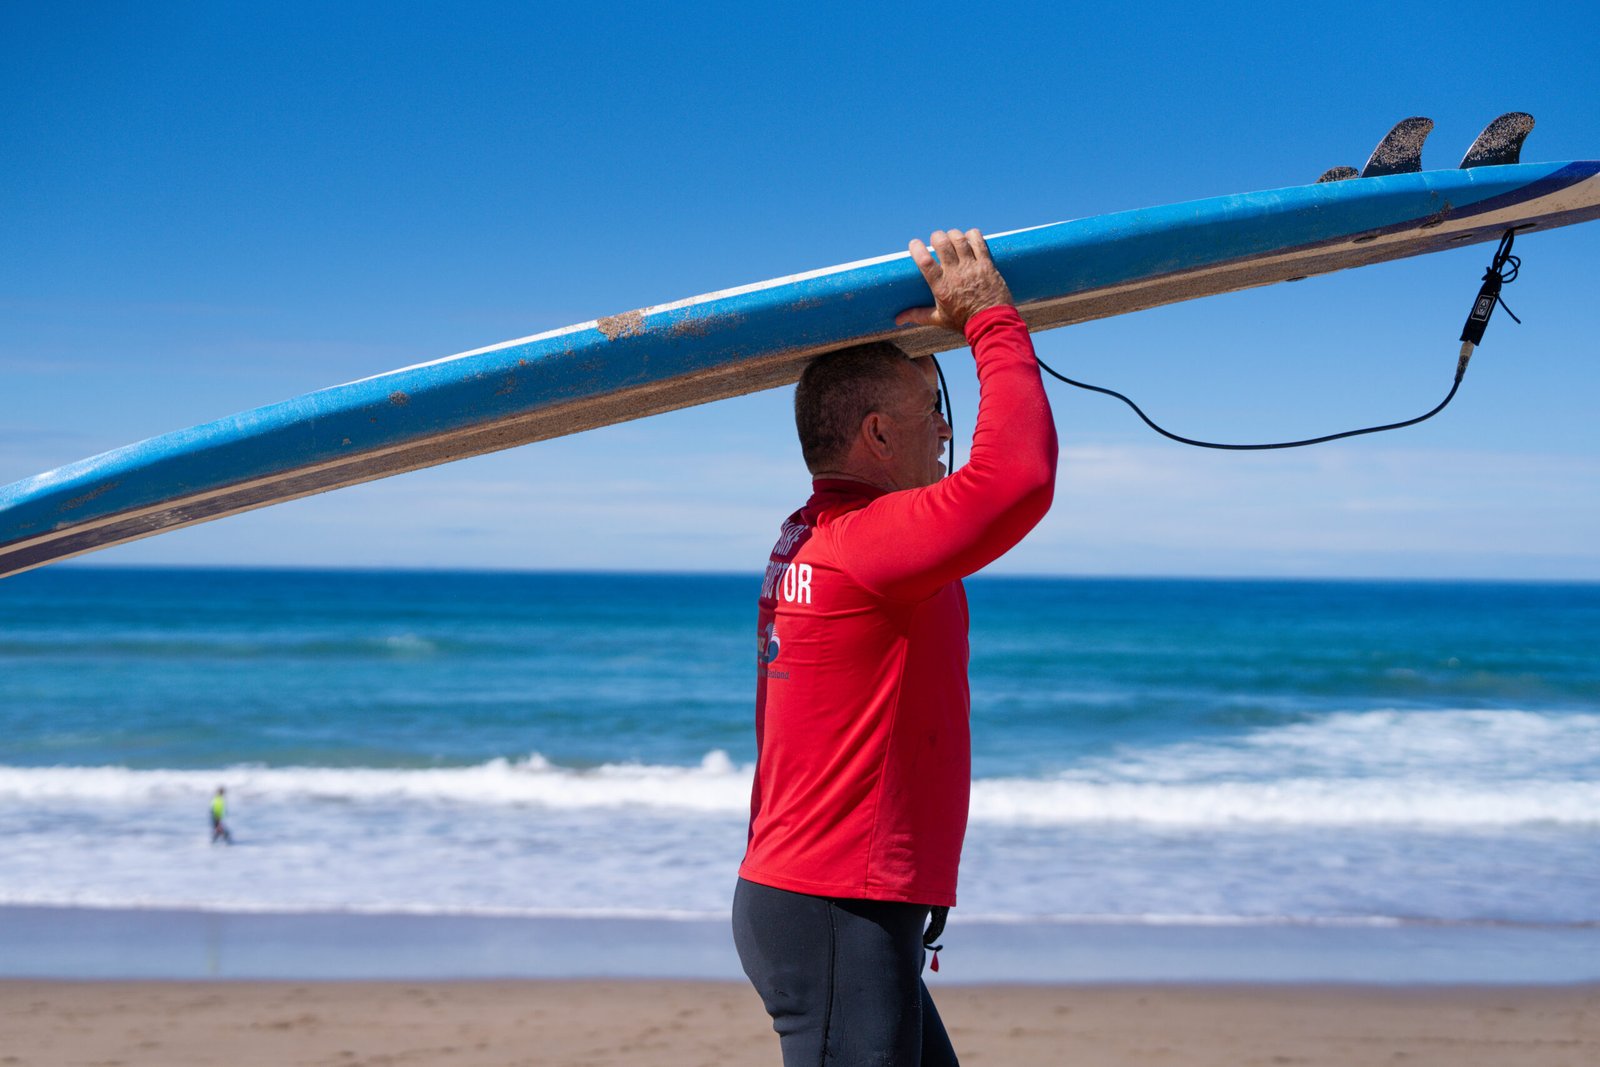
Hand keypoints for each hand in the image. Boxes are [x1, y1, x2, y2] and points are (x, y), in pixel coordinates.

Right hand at [894, 228, 1013, 332]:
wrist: (992, 324)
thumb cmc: (964, 322)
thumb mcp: (939, 319)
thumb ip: (917, 315)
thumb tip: (897, 319)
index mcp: (941, 286)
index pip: (925, 261)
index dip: (917, 248)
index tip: (914, 244)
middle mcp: (956, 274)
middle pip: (942, 243)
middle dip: (936, 237)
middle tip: (936, 240)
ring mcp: (973, 267)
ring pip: (960, 239)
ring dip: (953, 234)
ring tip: (951, 238)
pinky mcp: (987, 264)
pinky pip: (979, 241)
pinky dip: (972, 235)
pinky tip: (969, 238)